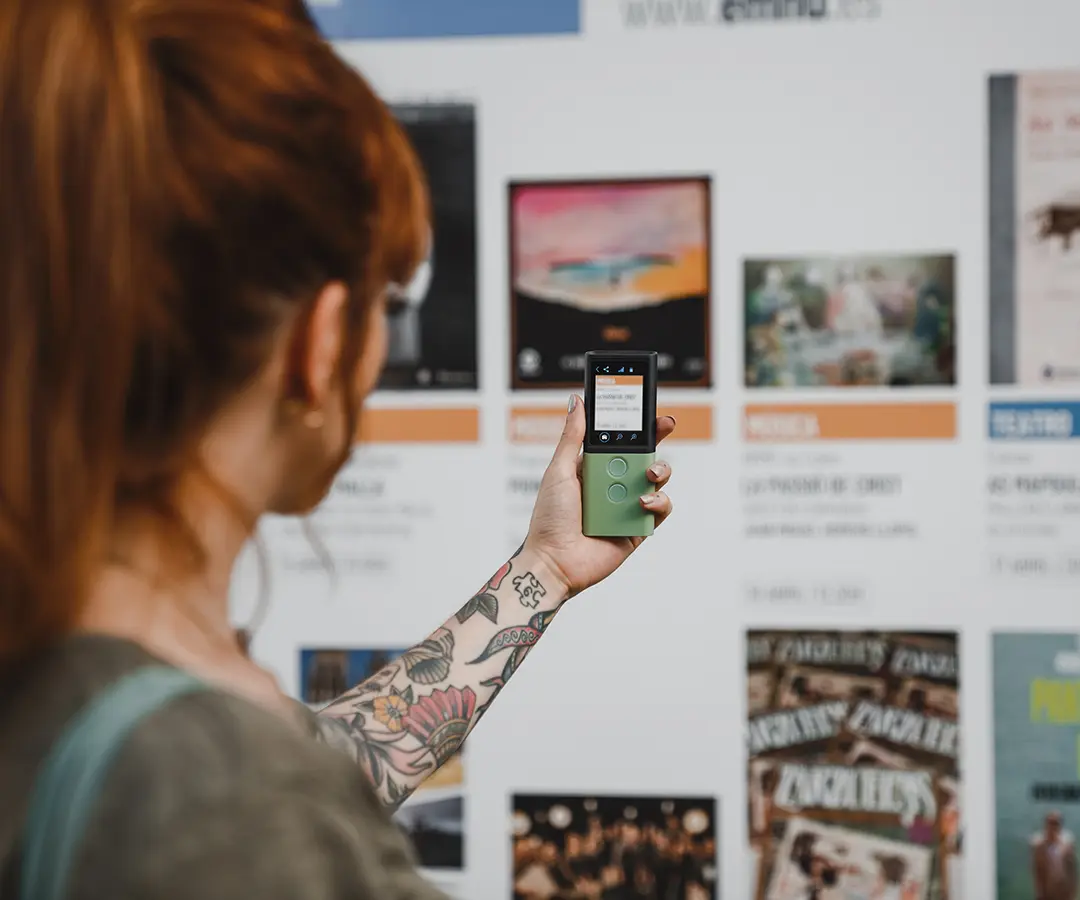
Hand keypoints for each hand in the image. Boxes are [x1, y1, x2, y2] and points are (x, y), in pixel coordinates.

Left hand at [523, 394, 674, 596]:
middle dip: (657, 439)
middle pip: (643, 456)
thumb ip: (573, 436)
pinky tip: (642, 503)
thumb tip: (577, 401)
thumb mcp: (559, 470)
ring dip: (659, 470)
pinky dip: (657, 502)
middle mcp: (612, 484)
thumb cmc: (550, 518)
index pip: (620, 440)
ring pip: (656, 480)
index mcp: (593, 467)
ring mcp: (626, 506)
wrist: (554, 562)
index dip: (637, 425)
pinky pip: (659, 510)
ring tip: (647, 474)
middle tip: (665, 426)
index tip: (650, 409)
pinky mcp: (638, 529)